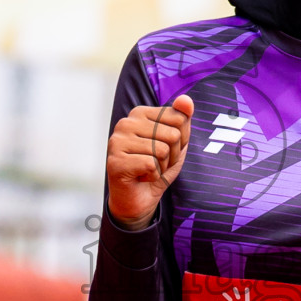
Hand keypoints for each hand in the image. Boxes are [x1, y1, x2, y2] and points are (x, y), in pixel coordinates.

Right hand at [106, 96, 194, 230]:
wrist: (138, 200)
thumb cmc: (157, 168)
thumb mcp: (177, 142)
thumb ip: (182, 119)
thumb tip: (186, 100)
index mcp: (140, 113)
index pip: (180, 118)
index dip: (181, 141)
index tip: (166, 151)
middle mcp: (126, 123)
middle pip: (173, 135)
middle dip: (172, 156)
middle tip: (156, 164)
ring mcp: (117, 141)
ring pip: (162, 151)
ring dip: (161, 167)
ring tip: (147, 171)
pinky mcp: (115, 161)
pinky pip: (150, 165)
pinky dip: (152, 177)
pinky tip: (140, 178)